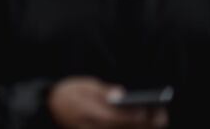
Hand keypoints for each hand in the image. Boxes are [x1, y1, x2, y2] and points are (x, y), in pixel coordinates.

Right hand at [48, 77, 166, 128]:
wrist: (48, 109)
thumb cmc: (66, 94)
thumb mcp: (82, 85)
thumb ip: (103, 90)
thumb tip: (121, 94)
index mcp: (92, 114)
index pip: (124, 119)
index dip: (142, 115)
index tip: (154, 107)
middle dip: (149, 123)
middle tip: (161, 114)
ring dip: (142, 127)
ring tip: (154, 118)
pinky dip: (131, 128)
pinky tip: (138, 123)